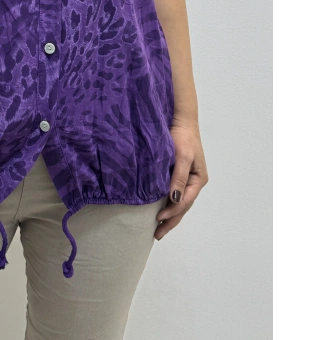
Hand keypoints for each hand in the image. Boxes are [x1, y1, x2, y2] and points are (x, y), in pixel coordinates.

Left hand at [155, 118, 208, 240]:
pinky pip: (174, 193)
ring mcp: (187, 179)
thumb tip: (174, 198)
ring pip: (179, 202)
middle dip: (171, 221)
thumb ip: (179, 177)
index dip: (172, 212)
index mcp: (198, 180)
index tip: (158, 218)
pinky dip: (168, 204)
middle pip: (183, 207)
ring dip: (170, 215)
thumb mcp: (182, 156)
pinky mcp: (179, 174)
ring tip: (158, 228)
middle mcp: (194, 182)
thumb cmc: (183, 137)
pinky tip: (160, 209)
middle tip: (157, 235)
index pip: (184, 202)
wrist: (181, 120)